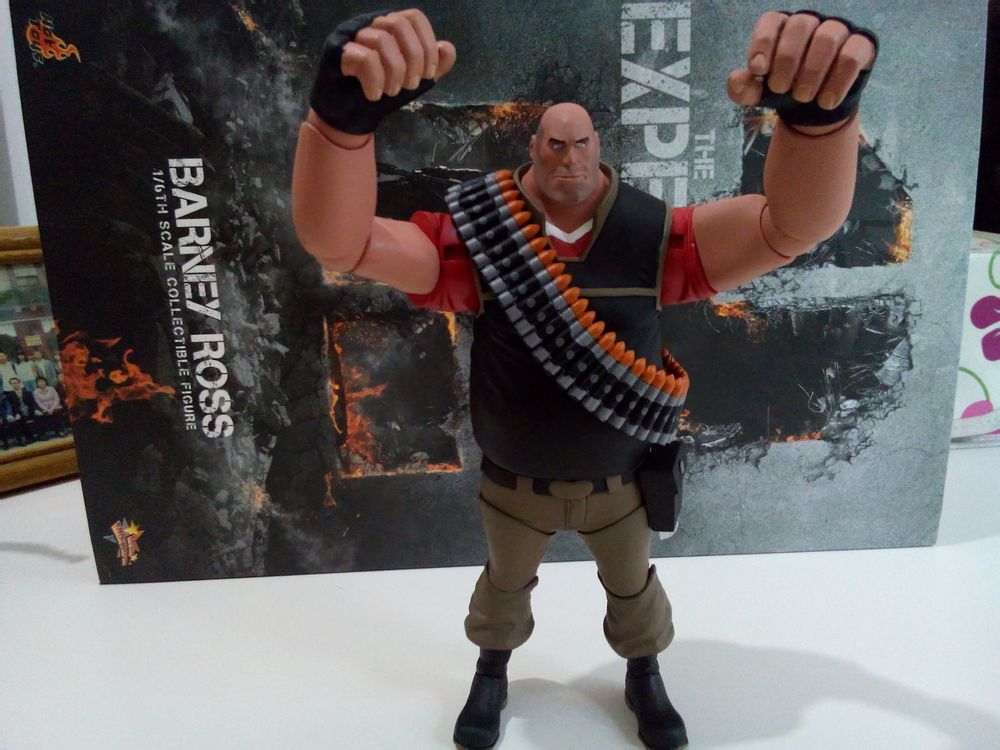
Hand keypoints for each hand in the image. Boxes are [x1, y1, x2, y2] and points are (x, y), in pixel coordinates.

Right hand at [342, 9, 455, 101]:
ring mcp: (350, 35)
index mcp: (389, 26)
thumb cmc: (381, 92)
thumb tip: (446, 48)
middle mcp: (370, 23)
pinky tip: (374, 95)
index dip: (427, 44)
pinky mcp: (336, 52)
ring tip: (391, 91)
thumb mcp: (413, 80)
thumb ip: (433, 66)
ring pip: (382, 40)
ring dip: (394, 72)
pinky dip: (376, 80)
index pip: (414, 17)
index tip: (429, 74)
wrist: (350, 117)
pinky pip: (364, 57)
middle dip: (413, 58)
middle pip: (399, 24)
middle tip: (411, 85)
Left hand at [727, 11, 875, 123]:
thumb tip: (735, 81)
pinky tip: (826, 102)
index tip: (758, 70)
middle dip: (787, 59)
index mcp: (782, 27)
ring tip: (803, 98)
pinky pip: (852, 55)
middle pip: (801, 25)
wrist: (814, 108)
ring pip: (827, 38)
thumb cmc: (784, 90)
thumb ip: (744, 88)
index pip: (771, 21)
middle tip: (780, 90)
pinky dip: (838, 81)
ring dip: (812, 72)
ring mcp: (838, 31)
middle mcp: (810, 22)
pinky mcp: (861, 46)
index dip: (763, 43)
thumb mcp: (760, 93)